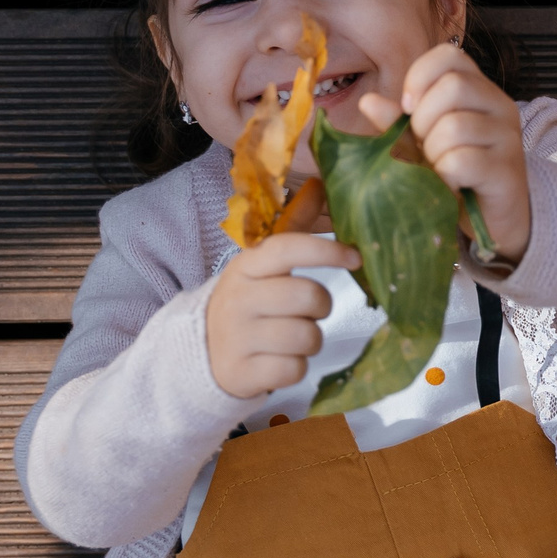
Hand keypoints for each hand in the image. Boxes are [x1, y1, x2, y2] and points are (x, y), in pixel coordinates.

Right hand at [206, 231, 358, 398]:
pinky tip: (279, 360)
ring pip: (307, 337)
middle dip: (321, 306)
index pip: (288, 248)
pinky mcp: (242, 373)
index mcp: (246, 266)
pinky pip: (295, 370)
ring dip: (311, 340)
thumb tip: (319, 184)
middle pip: (308, 296)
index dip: (326, 250)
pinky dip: (297, 367)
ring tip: (292, 336)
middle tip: (309, 310)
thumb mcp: (263, 264)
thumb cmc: (248, 301)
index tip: (355, 257)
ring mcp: (237, 338)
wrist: (201, 353)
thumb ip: (293, 225)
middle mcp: (238, 299)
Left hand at [357, 43, 530, 265]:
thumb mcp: (423, 142)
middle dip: (423, 121)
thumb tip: (368, 102)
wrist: (493, 219)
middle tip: (425, 147)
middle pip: (452, 87)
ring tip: (438, 170)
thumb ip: (399, 122)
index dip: (420, 77)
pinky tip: (447, 187)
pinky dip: (443, 178)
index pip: (450, 55)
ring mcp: (507, 138)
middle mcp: (499, 107)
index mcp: (480, 91)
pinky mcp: (507, 170)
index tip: (409, 109)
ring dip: (433, 154)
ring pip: (454, 126)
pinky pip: (461, 161)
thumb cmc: (457, 173)